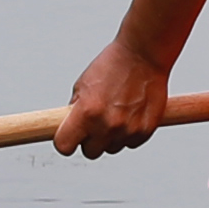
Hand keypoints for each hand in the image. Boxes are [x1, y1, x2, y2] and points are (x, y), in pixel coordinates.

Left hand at [59, 39, 173, 157]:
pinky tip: (130, 114)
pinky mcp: (144, 131)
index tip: (69, 138)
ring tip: (116, 113)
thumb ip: (76, 108)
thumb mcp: (83, 83)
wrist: (144, 55)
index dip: (65, 142)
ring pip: (112, 148)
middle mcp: (106, 124)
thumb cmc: (115, 64)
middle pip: (90, 152)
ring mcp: (127, 130)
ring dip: (111, 137)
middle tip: (96, 123)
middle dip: (90, 140)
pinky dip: (129, 133)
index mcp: (87, 112)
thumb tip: (71, 125)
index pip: (64, 145)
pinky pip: (130, 143)